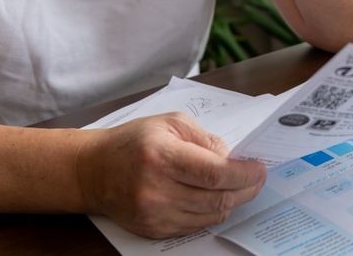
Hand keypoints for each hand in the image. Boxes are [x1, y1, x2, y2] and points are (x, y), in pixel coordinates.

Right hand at [76, 113, 265, 238]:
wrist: (93, 170)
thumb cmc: (132, 142)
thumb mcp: (169, 123)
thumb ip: (204, 138)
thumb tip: (230, 157)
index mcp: (162, 157)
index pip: (215, 174)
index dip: (244, 174)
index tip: (259, 168)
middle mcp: (157, 190)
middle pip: (217, 199)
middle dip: (246, 190)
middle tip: (257, 179)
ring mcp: (154, 214)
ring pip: (210, 216)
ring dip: (231, 202)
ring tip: (239, 188)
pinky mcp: (154, 230)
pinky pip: (195, 226)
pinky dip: (211, 213)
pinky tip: (215, 198)